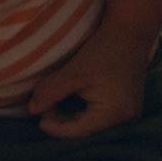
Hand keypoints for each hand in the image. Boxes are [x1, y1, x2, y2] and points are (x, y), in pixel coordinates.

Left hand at [27, 28, 151, 137]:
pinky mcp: (129, 103)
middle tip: (44, 109)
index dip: (57, 128)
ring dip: (74, 115)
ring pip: (94, 121)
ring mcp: (130, 111)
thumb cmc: (103, 50)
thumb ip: (50, 92)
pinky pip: (103, 113)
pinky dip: (86, 109)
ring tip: (55, 105)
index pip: (79, 130)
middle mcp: (126, 118)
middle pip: (87, 127)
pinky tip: (73, 100)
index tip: (39, 121)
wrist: (130, 30)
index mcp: (114, 114)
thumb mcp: (73, 73)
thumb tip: (32, 110)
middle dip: (64, 121)